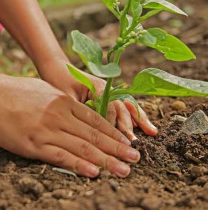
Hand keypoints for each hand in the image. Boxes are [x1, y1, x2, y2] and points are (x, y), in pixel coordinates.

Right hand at [0, 75, 140, 177]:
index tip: (127, 143)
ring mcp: (47, 130)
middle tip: (136, 159)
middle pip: (94, 135)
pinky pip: (61, 156)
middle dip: (117, 148)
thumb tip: (73, 110)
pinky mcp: (33, 144)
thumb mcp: (42, 90)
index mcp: (63, 101)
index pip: (95, 120)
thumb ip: (60, 101)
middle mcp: (60, 115)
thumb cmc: (13, 91)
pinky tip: (94, 172)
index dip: (114, 133)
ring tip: (124, 170)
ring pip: (83, 147)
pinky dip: (79, 165)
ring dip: (106, 160)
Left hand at [39, 59, 157, 140]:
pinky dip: (134, 116)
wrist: (56, 67)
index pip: (109, 107)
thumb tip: (86, 130)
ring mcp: (108, 91)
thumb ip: (78, 110)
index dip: (113, 123)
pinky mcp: (107, 96)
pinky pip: (123, 106)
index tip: (116, 138)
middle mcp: (106, 88)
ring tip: (152, 132)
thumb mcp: (65, 96)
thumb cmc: (58, 80)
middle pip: (121, 107)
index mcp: (97, 87)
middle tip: (133, 142)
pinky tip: (145, 126)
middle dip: (128, 125)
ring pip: (127, 106)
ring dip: (138, 119)